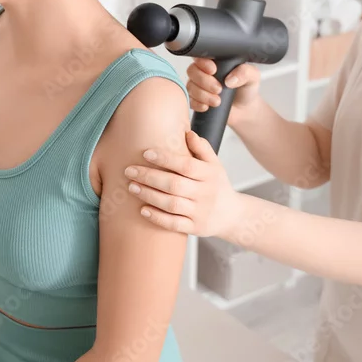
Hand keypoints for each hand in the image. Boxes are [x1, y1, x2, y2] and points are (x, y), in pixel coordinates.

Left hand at [124, 130, 241, 237]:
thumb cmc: (217, 185)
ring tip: (132, 187)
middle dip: (149, 177)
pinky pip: (174, 224)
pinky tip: (142, 210)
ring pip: (171, 204)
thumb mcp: (214, 164)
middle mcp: (205, 193)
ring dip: (149, 195)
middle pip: (174, 184)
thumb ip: (202, 148)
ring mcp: (200, 212)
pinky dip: (157, 217)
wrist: (232, 215)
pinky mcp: (195, 228)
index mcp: (209, 174)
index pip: (186, 165)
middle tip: (129, 171)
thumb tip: (187, 133)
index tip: (146, 153)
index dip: (165, 158)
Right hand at [186, 58, 260, 127]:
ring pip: (190, 86)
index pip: (201, 56)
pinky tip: (207, 106)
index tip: (213, 70)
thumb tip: (230, 79)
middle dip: (204, 81)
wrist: (245, 109)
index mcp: (216, 61)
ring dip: (203, 95)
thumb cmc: (247, 89)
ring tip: (217, 101)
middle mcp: (204, 72)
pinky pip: (189, 100)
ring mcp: (199, 86)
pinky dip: (197, 104)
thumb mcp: (253, 77)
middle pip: (192, 71)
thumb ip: (245, 72)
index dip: (203, 63)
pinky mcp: (196, 99)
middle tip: (218, 89)